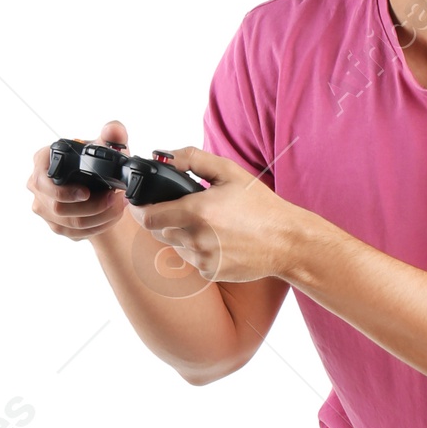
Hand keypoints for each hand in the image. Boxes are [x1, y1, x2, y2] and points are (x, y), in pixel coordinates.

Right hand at [26, 117, 129, 239]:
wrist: (98, 185)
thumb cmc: (97, 162)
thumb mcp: (108, 146)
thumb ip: (113, 134)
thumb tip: (112, 130)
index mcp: (42, 161)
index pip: (42, 181)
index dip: (64, 191)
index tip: (87, 192)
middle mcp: (38, 186)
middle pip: (58, 207)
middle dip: (92, 206)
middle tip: (115, 198)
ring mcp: (44, 208)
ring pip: (70, 223)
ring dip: (100, 217)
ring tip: (119, 206)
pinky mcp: (56, 225)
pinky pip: (76, 233)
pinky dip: (99, 226)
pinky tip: (113, 216)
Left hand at [124, 146, 301, 285]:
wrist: (286, 242)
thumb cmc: (261, 206)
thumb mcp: (230, 172)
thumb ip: (192, 159)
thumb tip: (163, 154)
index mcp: (196, 211)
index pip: (147, 217)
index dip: (140, 209)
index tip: (141, 204)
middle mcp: (196, 238)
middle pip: (159, 231)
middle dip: (166, 219)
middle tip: (187, 210)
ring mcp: (202, 259)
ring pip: (175, 246)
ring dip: (183, 235)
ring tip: (211, 225)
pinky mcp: (210, 273)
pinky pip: (192, 260)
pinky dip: (199, 251)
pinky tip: (220, 242)